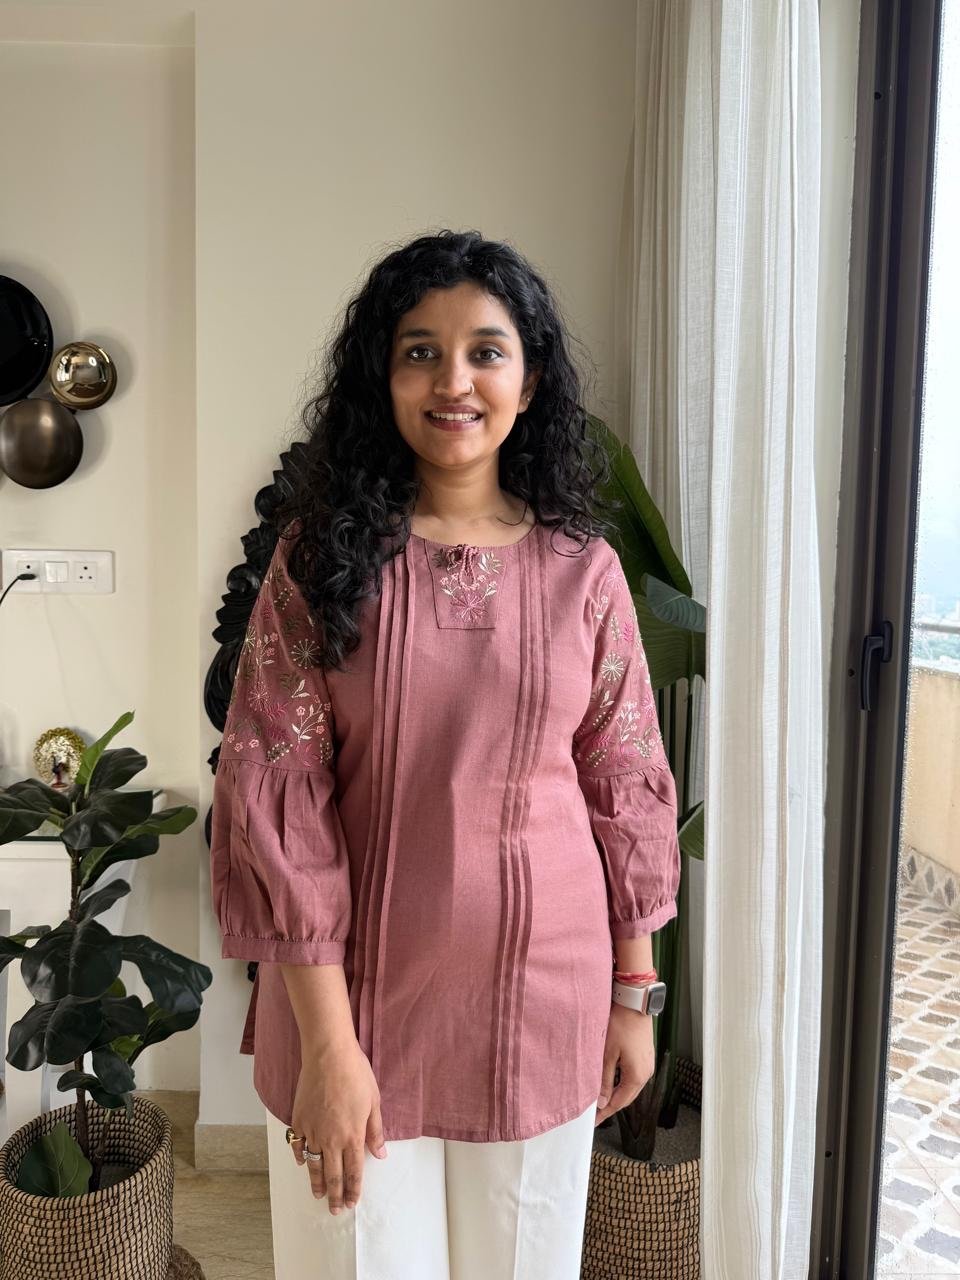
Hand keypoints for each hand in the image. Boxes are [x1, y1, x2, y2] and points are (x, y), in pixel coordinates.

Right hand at [290, 1038, 386, 1213]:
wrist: (328, 1055)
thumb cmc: (355, 1074)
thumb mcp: (373, 1102)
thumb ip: (375, 1131)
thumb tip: (381, 1154)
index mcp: (353, 1135)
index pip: (353, 1171)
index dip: (353, 1189)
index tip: (351, 1202)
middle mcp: (332, 1138)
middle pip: (333, 1174)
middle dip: (335, 1195)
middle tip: (334, 1210)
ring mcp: (313, 1130)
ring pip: (314, 1164)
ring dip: (316, 1182)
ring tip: (318, 1195)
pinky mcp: (299, 1120)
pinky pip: (298, 1145)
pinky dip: (300, 1157)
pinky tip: (303, 1163)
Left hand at [595, 1003, 655, 1125]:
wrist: (635, 1002)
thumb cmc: (621, 1024)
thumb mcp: (608, 1054)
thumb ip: (604, 1080)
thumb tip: (601, 1101)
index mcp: (637, 1076)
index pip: (619, 1102)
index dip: (605, 1112)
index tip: (595, 1120)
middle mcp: (646, 1073)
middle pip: (627, 1097)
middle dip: (611, 1104)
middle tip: (596, 1112)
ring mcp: (648, 1064)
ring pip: (631, 1087)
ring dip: (617, 1093)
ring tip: (602, 1097)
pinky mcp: (646, 1055)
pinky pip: (635, 1076)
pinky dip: (623, 1082)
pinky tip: (613, 1080)